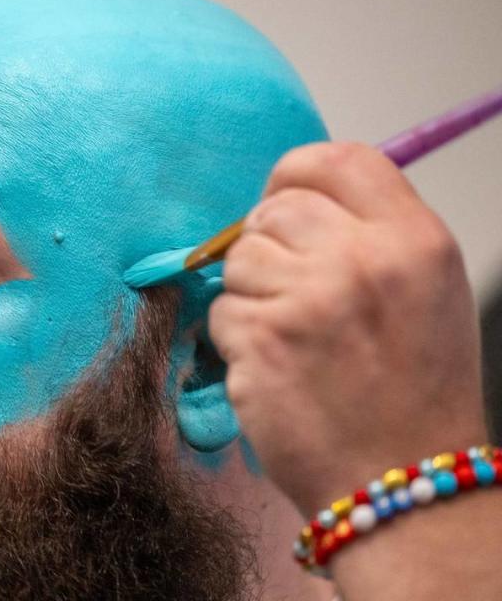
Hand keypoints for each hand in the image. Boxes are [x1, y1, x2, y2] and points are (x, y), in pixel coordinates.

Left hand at [208, 142, 486, 514]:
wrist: (401, 484)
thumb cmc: (413, 393)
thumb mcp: (426, 293)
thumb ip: (369, 236)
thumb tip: (293, 201)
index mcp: (414, 240)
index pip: (338, 162)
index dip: (296, 175)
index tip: (279, 197)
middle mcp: (363, 261)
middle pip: (274, 210)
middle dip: (267, 246)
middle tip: (291, 294)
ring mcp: (308, 301)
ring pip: (239, 261)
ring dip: (251, 297)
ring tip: (294, 342)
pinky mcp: (261, 341)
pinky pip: (221, 311)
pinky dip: (236, 338)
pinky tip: (276, 370)